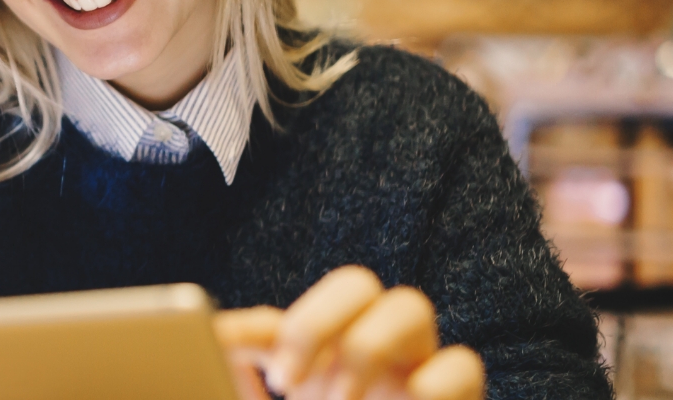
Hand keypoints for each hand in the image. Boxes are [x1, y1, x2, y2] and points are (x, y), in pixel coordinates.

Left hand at [214, 266, 483, 399]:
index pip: (274, 325)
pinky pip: (462, 364)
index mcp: (319, 362)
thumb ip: (237, 390)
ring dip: (368, 348)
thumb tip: (209, 352)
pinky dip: (433, 385)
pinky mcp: (463, 394)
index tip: (212, 347)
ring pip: (410, 306)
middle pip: (354, 284)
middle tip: (287, 383)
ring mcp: (419, 367)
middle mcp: (371, 351)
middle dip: (315, 324)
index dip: (238, 331)